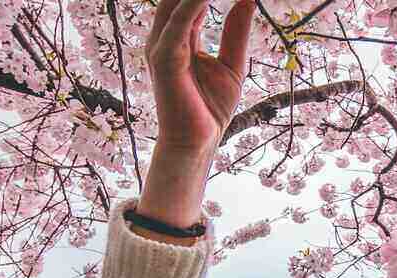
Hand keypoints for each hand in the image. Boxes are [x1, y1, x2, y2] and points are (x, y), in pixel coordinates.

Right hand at [146, 0, 255, 152]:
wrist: (196, 143)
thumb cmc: (209, 109)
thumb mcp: (232, 64)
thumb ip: (235, 31)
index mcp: (179, 34)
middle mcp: (165, 35)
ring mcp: (161, 45)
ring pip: (177, 1)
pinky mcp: (164, 59)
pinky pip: (179, 23)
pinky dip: (194, 3)